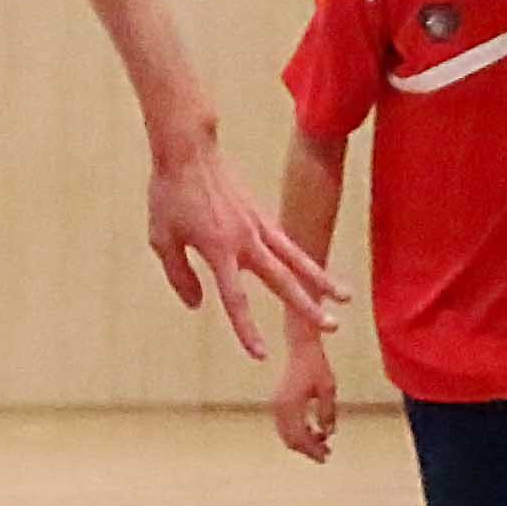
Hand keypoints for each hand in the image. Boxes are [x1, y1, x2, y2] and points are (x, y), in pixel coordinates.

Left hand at [146, 142, 341, 361]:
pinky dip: (302, 259)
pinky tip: (315, 273)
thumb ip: (179, 275)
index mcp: (218, 249)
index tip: (261, 354)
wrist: (188, 151)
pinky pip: (286, 243)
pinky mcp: (261, 215)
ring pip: (296, 260)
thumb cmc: (170, 195)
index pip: (235, 298)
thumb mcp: (161, 239)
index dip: (247, 328)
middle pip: (281, 280)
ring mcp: (257, 226)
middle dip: (306, 306)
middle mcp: (244, 240)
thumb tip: (198, 305)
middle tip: (330, 328)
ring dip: (321, 280)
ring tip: (345, 298)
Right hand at [265, 329, 339, 464]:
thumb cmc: (316, 366)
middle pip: (290, 439)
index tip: (326, 457)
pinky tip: (314, 431)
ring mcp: (276, 405)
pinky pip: (285, 425)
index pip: (299, 438)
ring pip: (286, 434)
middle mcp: (279, 407)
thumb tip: (328, 434)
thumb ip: (328, 413)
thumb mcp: (328, 390)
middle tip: (326, 455)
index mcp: (290, 405)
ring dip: (303, 442)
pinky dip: (298, 432)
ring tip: (322, 445)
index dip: (312, 450)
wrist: (301, 348)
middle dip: (308, 449)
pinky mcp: (278, 402)